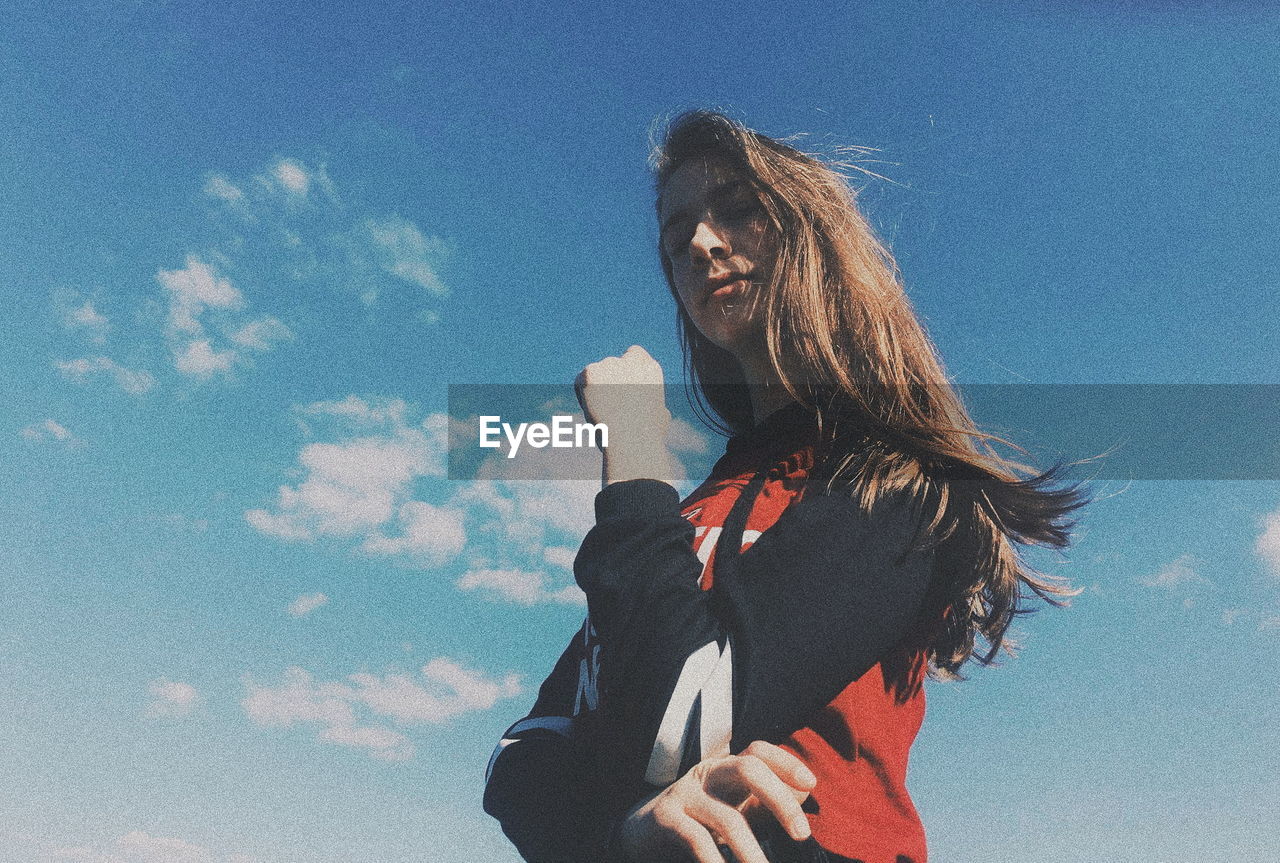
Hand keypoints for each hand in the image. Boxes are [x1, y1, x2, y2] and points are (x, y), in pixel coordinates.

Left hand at [574, 345, 672, 485]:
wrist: (632, 439)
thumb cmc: (647, 436)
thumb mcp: (660, 417)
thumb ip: (653, 404)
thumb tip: (655, 408)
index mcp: (651, 369)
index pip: (634, 354)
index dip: (625, 369)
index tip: (620, 386)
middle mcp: (631, 361)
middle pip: (612, 365)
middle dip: (607, 381)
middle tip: (606, 406)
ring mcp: (610, 364)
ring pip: (595, 374)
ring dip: (594, 390)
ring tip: (602, 415)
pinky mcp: (591, 371)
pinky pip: (580, 382)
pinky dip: (582, 395)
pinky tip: (592, 410)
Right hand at [616, 741, 816, 862]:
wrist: (641, 833)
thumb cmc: (698, 821)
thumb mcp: (734, 808)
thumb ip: (766, 803)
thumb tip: (804, 793)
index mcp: (725, 768)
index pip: (758, 750)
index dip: (786, 762)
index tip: (811, 783)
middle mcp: (706, 774)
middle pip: (748, 769)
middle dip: (779, 799)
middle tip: (802, 834)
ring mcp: (685, 794)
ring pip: (727, 816)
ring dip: (752, 850)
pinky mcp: (667, 819)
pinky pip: (697, 841)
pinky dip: (716, 861)